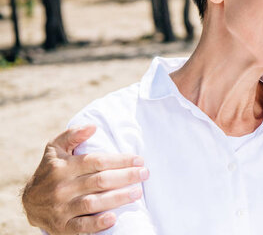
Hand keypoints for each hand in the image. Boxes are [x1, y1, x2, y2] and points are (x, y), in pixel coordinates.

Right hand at [21, 125, 148, 233]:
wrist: (29, 203)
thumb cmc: (50, 170)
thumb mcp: (55, 150)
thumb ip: (72, 135)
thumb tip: (93, 126)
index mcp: (63, 167)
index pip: (96, 161)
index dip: (120, 160)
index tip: (139, 159)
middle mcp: (62, 187)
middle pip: (99, 181)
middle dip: (125, 177)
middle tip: (145, 174)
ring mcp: (62, 208)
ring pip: (93, 202)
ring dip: (118, 198)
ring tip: (137, 192)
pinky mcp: (62, 226)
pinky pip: (81, 227)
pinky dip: (97, 223)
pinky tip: (113, 218)